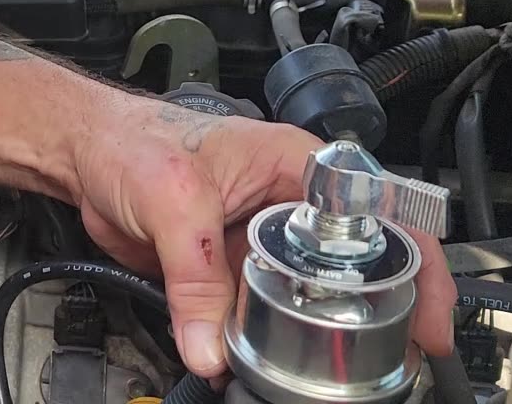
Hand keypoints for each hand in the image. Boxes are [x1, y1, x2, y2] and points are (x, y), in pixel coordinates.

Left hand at [73, 93, 456, 377]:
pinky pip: (259, 311)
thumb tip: (211, 344)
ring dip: (311, 334)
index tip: (424, 316)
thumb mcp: (172, 198)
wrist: (87, 156)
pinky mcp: (230, 270)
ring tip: (324, 371)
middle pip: (351, 264)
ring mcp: (260, 240)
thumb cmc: (133, 141)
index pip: (380, 213)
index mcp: (296, 167)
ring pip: (305, 296)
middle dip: (371, 311)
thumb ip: (195, 275)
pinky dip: (263, 339)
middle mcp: (288, 204)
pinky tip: (261, 361)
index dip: (415, 265)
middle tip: (387, 356)